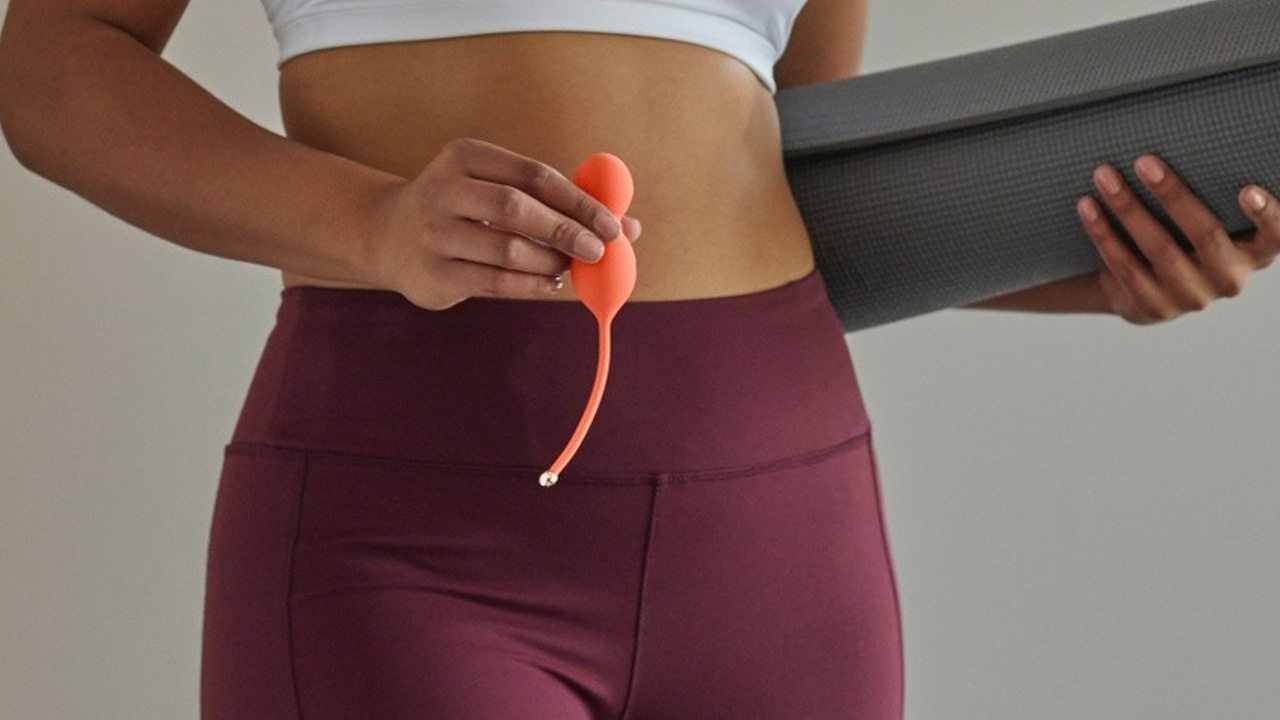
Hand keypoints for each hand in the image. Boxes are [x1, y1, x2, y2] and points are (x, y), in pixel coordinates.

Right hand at [366, 137, 639, 309]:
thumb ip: (559, 203)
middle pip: (516, 208)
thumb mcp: (499, 188)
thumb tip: (629, 228)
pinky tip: (548, 282)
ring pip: (506, 250)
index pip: (533, 174)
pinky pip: (495, 283)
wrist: (388, 235)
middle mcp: (444, 190)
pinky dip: (531, 285)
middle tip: (598, 250)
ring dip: (549, 262)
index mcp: (465, 156)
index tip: (613, 225)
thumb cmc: (466, 209)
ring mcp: (434, 233)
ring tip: (568, 266)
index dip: (579, 201)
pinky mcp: (434, 273)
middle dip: (566, 231)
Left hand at [1075, 154, 1278, 324]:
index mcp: (1253, 253)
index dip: (1267, 216)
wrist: (1146, 291)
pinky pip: (1124, 265)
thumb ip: (1212, 196)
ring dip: (1128, 208)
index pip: (1276, 237)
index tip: (1248, 190)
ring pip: (1158, 249)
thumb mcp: (1208, 222)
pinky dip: (1103, 232)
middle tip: (1144, 161)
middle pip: (1205, 235)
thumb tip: (1191, 132)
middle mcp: (1228, 278)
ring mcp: (1190, 296)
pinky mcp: (1151, 305)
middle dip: (1173, 195)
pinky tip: (1087, 206)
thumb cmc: (1186, 239)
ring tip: (1104, 175)